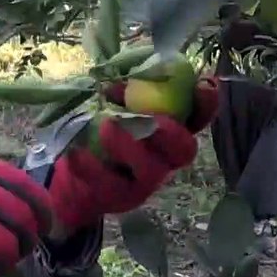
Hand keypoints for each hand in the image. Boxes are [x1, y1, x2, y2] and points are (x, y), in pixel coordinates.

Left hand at [50, 77, 220, 230]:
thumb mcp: (110, 108)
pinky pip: (109, 185)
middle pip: (183, 150)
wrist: (72, 179)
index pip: (196, 120)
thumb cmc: (97, 136)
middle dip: (172, 132)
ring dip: (130, 146)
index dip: (205, 105)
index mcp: (166, 134)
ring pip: (149, 170)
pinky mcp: (117, 198)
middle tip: (152, 117)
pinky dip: (92, 166)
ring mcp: (141, 182)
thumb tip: (121, 79)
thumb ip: (123, 91)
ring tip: (106, 124)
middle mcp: (162, 159)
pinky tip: (77, 152)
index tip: (204, 84)